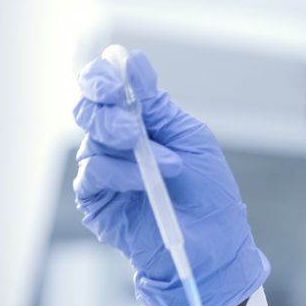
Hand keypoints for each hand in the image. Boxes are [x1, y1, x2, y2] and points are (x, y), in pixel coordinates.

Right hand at [72, 50, 268, 305]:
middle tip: (133, 124)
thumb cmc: (208, 193)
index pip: (105, 88)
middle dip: (107, 108)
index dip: (102, 75)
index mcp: (137, 122)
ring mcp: (103, 171)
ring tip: (167, 161)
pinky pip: (95, 174)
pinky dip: (123, 173)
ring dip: (126, 143)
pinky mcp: (96, 201)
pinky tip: (150, 181)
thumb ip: (158, 106)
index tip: (115, 73)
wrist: (216, 244)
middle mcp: (114, 143)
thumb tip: (132, 61)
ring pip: (91, 140)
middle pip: (90, 109)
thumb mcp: (190, 139)